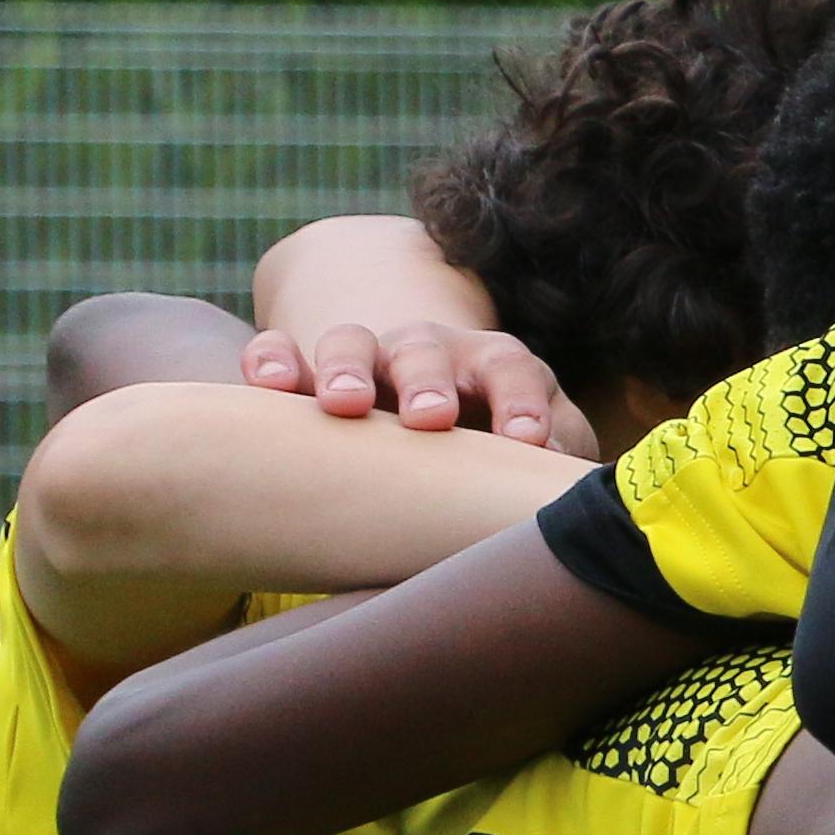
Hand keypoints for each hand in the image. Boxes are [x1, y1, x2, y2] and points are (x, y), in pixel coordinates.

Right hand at [238, 317, 593, 455]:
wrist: (426, 417)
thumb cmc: (496, 443)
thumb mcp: (537, 444)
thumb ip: (555, 458)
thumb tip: (568, 491)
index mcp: (493, 366)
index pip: (512, 369)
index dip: (521, 400)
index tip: (527, 439)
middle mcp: (428, 353)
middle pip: (427, 351)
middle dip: (429, 381)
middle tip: (431, 417)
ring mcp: (365, 360)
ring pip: (350, 343)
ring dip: (347, 369)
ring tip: (341, 404)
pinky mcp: (307, 377)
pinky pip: (280, 354)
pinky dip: (271, 361)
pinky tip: (265, 385)